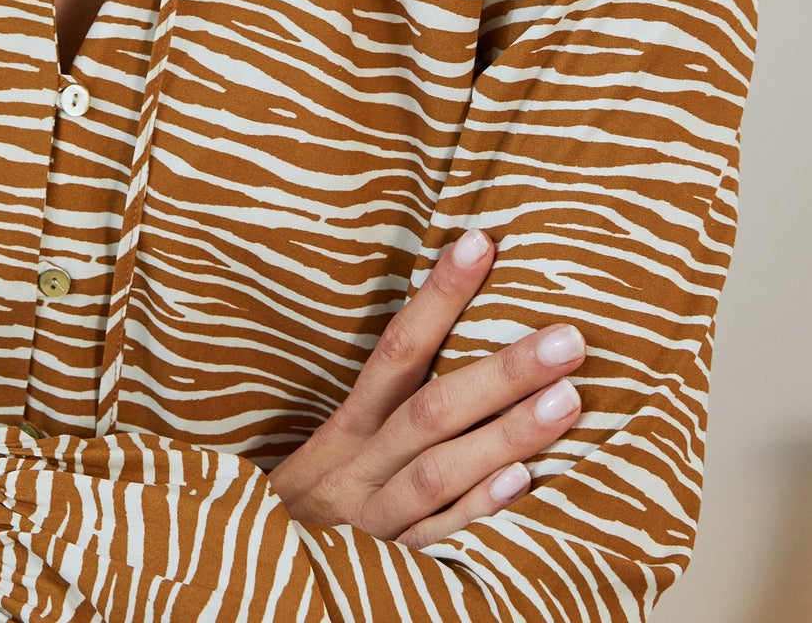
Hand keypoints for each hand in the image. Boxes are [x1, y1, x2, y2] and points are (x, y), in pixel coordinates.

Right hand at [265, 230, 584, 549]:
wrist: (251, 576)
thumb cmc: (313, 505)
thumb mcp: (338, 448)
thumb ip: (390, 407)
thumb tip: (451, 334)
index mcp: (347, 427)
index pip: (397, 349)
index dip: (439, 296)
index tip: (481, 243)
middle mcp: (359, 466)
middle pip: (431, 409)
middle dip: (502, 371)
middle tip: (568, 338)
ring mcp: (373, 519)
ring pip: (440, 470)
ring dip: (506, 434)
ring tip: (568, 400)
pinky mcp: (388, 567)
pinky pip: (438, 538)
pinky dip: (478, 510)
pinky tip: (525, 483)